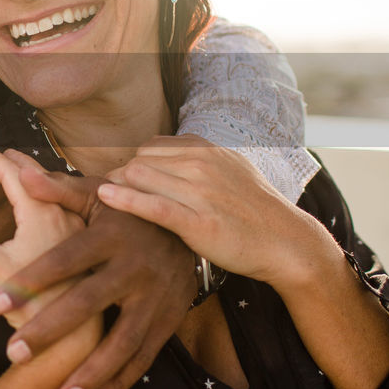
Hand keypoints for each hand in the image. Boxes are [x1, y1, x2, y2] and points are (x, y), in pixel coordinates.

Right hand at [0, 143, 87, 332]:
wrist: (76, 338)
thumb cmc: (37, 306)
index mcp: (42, 212)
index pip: (13, 173)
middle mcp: (65, 215)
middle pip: (38, 176)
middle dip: (14, 163)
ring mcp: (77, 231)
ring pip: (53, 192)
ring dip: (33, 180)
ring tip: (20, 176)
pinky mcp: (81, 248)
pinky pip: (63, 207)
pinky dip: (46, 198)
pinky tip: (44, 213)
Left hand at [0, 152, 196, 388]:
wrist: (192, 221)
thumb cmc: (128, 208)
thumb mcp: (98, 193)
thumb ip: (58, 188)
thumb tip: (22, 175)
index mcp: (110, 234)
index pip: (65, 259)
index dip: (31, 280)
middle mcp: (134, 267)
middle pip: (88, 302)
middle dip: (50, 330)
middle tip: (13, 354)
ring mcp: (156, 297)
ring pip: (123, 340)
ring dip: (92, 372)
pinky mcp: (169, 319)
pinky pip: (145, 356)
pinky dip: (121, 382)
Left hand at [97, 135, 332, 288]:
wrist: (286, 242)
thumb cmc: (254, 210)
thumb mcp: (229, 169)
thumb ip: (198, 157)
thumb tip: (164, 149)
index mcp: (207, 149)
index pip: (151, 146)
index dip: (132, 165)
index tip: (123, 183)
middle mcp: (202, 164)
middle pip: (139, 159)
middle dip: (120, 177)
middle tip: (109, 196)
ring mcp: (200, 192)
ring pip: (140, 176)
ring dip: (117, 187)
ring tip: (103, 202)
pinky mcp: (199, 222)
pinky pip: (153, 205)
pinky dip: (125, 199)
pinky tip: (105, 197)